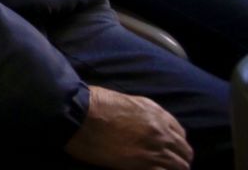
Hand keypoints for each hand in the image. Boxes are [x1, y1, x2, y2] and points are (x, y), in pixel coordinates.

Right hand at [63, 86, 190, 169]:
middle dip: (179, 158)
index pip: (180, 133)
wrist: (79, 113)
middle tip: (169, 165)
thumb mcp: (125, 101)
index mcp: (156, 113)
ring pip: (180, 167)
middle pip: (184, 151)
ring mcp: (154, 149)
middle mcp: (161, 131)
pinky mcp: (144, 164)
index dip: (175, 143)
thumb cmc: (93, 103)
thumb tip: (143, 124)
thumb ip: (141, 113)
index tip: (168, 149)